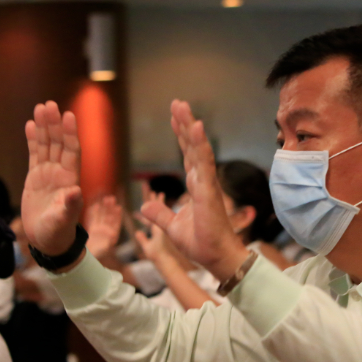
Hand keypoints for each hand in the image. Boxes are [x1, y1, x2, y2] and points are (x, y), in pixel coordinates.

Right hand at [21, 101, 83, 256]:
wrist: (47, 241)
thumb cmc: (58, 234)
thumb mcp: (63, 222)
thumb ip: (69, 207)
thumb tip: (75, 191)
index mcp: (70, 180)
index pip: (72, 152)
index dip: (70, 134)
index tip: (69, 116)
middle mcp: (61, 173)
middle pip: (59, 143)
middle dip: (55, 124)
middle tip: (50, 105)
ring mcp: (48, 174)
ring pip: (47, 145)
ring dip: (45, 127)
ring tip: (41, 108)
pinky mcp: (36, 178)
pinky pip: (35, 154)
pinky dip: (34, 140)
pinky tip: (31, 124)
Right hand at [84, 195, 123, 259]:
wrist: (89, 260)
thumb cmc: (98, 257)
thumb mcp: (104, 251)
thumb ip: (108, 243)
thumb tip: (112, 235)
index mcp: (112, 236)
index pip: (115, 224)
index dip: (117, 216)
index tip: (118, 208)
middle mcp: (107, 232)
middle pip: (109, 218)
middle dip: (111, 208)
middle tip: (112, 198)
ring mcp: (100, 230)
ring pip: (102, 217)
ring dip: (104, 208)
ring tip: (106, 198)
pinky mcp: (92, 230)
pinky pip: (94, 219)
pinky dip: (94, 213)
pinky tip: (95, 205)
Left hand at [138, 100, 247, 280]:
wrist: (215, 258)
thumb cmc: (201, 244)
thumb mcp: (172, 227)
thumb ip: (160, 213)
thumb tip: (146, 204)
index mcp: (195, 187)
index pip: (187, 156)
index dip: (181, 136)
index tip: (175, 118)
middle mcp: (202, 181)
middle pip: (191, 147)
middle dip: (184, 124)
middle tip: (177, 103)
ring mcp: (206, 183)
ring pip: (197, 149)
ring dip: (190, 126)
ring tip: (182, 107)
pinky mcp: (208, 190)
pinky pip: (204, 162)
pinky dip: (199, 143)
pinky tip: (196, 126)